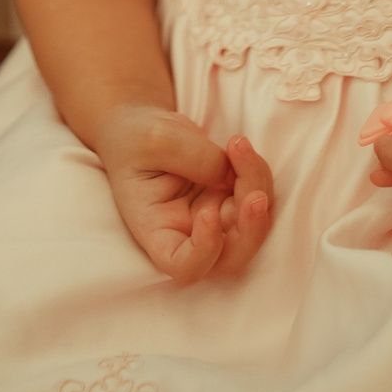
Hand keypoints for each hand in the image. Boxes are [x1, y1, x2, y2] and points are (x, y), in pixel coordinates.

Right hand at [88, 104, 273, 284]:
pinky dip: (257, 173)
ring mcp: (213, 216)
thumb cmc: (134, 138)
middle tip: (254, 193)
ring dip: (256, 186)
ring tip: (237, 145)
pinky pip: (257, 197)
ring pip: (250, 224)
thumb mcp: (155, 140)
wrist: (139, 124)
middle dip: (251, 230)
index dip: (205, 252)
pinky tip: (239, 147)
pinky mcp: (229, 197)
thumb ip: (196, 159)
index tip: (207, 214)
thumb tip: (232, 177)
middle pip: (230, 258)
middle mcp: (188, 232)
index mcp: (157, 230)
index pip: (185, 266)